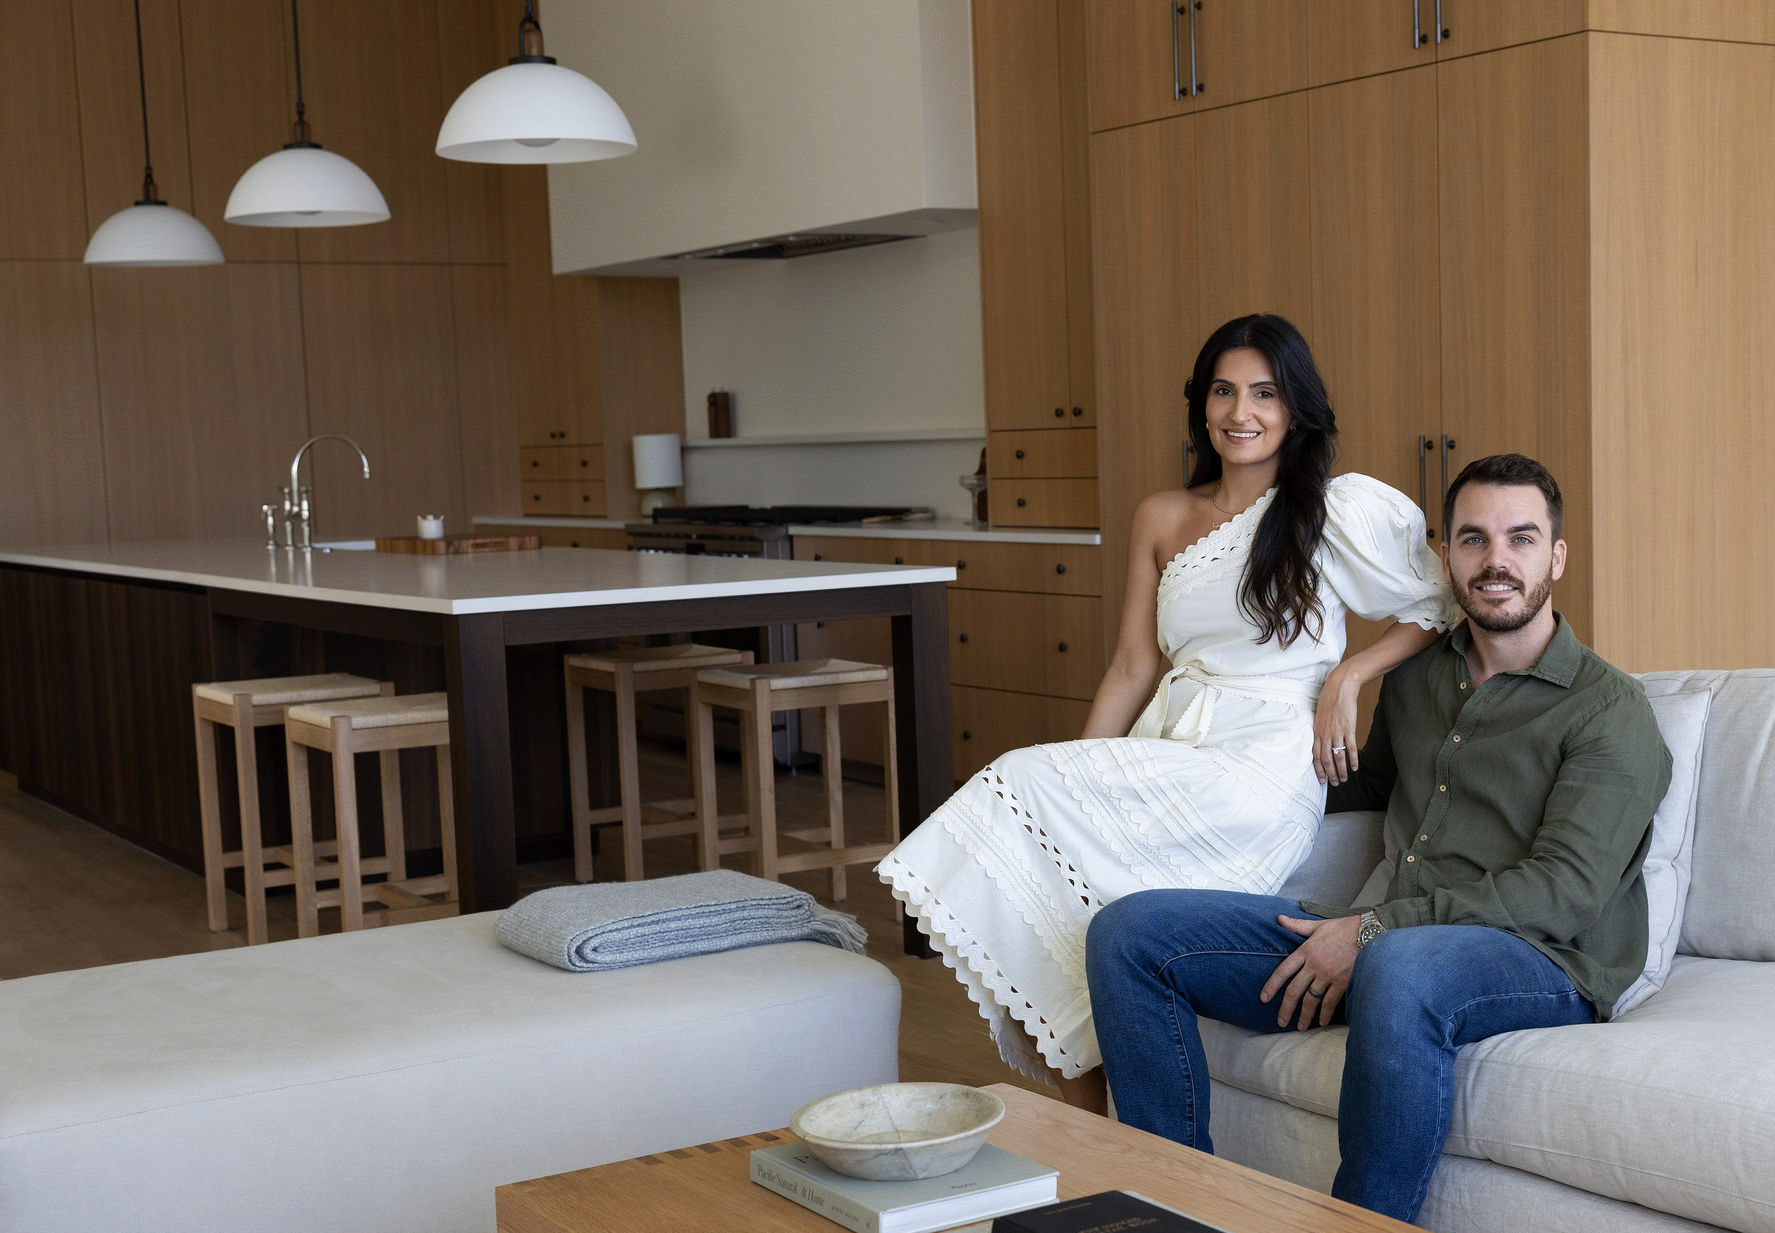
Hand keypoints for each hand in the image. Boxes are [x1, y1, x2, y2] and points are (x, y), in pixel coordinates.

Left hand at [1260, 915, 1360, 1029]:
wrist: (1369, 933)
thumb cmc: (1343, 928)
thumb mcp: (1318, 925)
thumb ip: (1297, 926)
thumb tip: (1279, 919)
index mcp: (1305, 951)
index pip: (1283, 971)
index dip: (1272, 985)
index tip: (1263, 998)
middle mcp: (1314, 965)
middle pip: (1295, 990)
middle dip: (1286, 1008)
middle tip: (1280, 1022)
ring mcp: (1328, 976)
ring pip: (1311, 1000)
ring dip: (1305, 1016)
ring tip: (1300, 1027)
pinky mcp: (1343, 983)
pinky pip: (1330, 1002)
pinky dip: (1325, 1014)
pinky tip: (1321, 1022)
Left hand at [1313, 664, 1361, 785]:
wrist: (1339, 687)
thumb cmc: (1329, 701)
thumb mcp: (1319, 717)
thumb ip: (1320, 731)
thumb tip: (1321, 744)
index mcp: (1316, 732)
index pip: (1315, 756)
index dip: (1318, 770)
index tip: (1321, 780)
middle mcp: (1325, 734)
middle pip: (1326, 760)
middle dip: (1330, 774)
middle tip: (1335, 784)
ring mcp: (1337, 732)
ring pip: (1338, 757)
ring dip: (1341, 770)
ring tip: (1345, 779)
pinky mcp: (1349, 728)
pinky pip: (1351, 747)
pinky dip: (1353, 759)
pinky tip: (1355, 767)